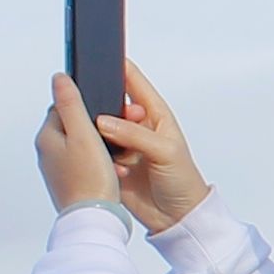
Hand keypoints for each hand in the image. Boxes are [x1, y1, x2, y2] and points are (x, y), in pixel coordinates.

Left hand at [37, 73, 123, 214]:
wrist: (94, 220)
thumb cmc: (90, 180)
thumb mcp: (83, 134)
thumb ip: (71, 103)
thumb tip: (59, 78)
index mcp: (46, 137)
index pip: (63, 106)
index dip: (87, 107)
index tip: (104, 114)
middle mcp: (47, 153)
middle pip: (75, 126)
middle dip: (97, 129)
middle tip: (112, 137)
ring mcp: (57, 170)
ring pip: (82, 146)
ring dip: (101, 149)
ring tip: (113, 159)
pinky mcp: (69, 183)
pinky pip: (86, 165)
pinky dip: (100, 166)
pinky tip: (112, 173)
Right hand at [102, 64, 209, 231]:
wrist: (177, 216)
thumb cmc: (182, 179)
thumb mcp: (165, 151)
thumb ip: (135, 134)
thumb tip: (104, 122)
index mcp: (154, 113)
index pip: (133, 81)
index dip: (118, 67)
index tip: (99, 57)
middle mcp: (136, 126)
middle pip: (110, 103)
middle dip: (99, 103)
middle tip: (91, 108)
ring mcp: (123, 144)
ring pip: (99, 128)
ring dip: (97, 133)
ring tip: (101, 142)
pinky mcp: (112, 163)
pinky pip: (96, 152)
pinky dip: (97, 155)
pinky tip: (105, 163)